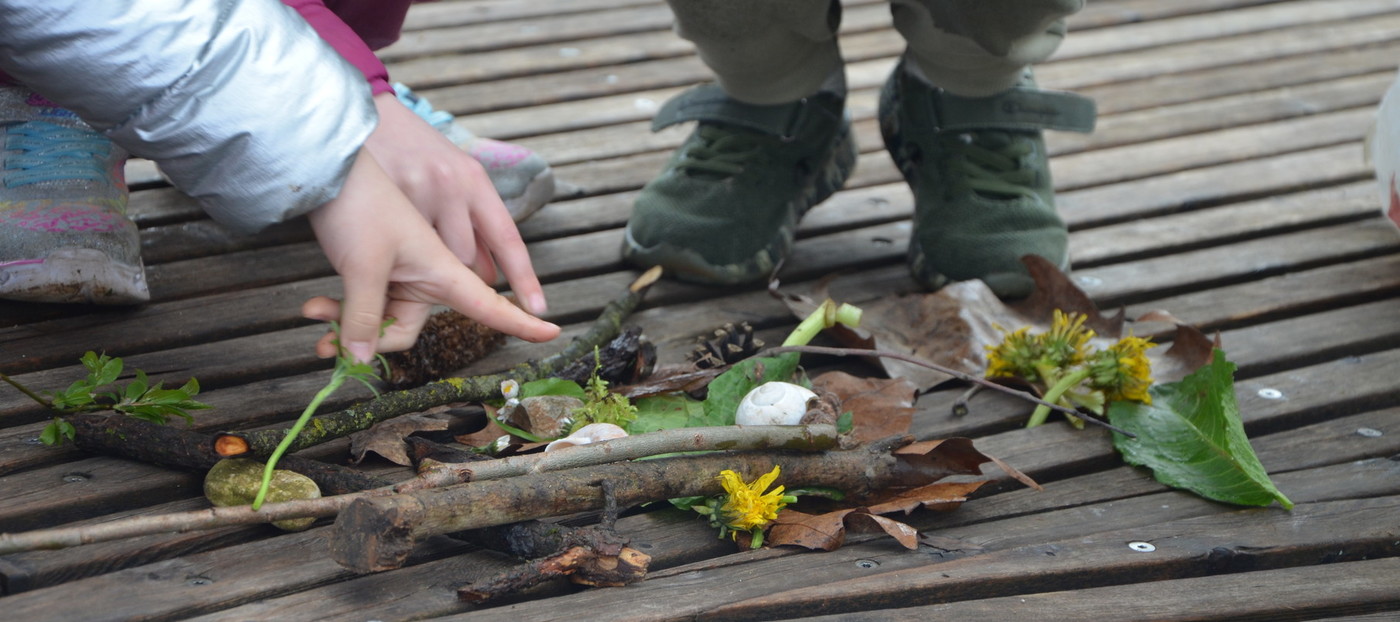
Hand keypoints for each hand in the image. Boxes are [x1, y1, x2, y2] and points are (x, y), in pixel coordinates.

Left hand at [304, 148, 559, 361]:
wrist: (326, 163)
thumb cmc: (359, 202)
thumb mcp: (362, 265)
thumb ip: (364, 316)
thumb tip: (361, 361)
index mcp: (442, 265)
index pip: (490, 301)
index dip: (520, 321)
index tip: (550, 331)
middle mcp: (430, 271)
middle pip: (412, 326)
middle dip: (372, 339)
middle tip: (330, 344)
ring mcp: (404, 269)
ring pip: (383, 317)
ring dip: (348, 323)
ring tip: (314, 316)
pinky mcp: (380, 266)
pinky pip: (368, 302)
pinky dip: (344, 309)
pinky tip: (317, 307)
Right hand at [363, 92, 547, 315]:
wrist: (363, 118)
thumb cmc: (414, 152)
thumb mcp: (455, 176)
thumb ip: (473, 223)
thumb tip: (489, 275)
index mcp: (474, 180)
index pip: (507, 238)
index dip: (524, 277)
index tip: (538, 309)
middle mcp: (451, 185)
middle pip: (465, 256)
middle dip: (456, 267)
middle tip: (439, 259)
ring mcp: (418, 191)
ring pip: (432, 255)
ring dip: (426, 262)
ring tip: (409, 244)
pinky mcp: (384, 197)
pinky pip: (399, 245)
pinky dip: (397, 254)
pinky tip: (388, 238)